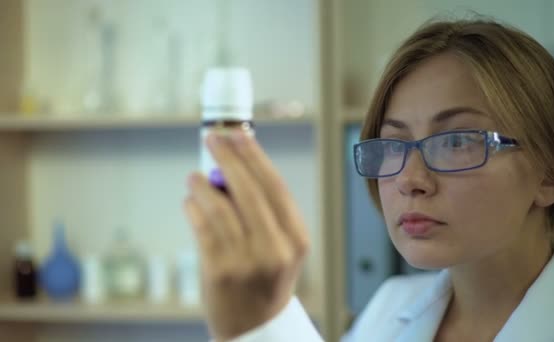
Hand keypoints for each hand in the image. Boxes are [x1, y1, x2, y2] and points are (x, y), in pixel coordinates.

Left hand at [183, 130, 309, 340]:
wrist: (254, 327)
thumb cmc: (264, 280)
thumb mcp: (280, 247)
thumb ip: (263, 211)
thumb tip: (232, 168)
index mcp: (296, 238)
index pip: (275, 186)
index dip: (254, 155)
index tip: (239, 134)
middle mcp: (275, 248)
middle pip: (248, 190)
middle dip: (228, 158)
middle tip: (213, 138)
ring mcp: (246, 260)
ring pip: (220, 206)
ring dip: (203, 184)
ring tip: (195, 175)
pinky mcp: (219, 269)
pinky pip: (202, 226)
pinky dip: (194, 206)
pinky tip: (191, 199)